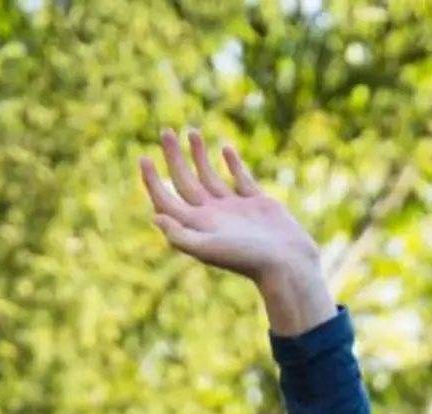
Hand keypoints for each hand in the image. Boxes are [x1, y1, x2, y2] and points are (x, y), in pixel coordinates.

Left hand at [139, 128, 334, 334]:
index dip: (152, 181)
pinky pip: (240, 179)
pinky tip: (225, 149)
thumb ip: (180, 235)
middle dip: (174, 157)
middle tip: (166, 131)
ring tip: (192, 132)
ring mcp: (235, 209)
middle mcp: (213, 216)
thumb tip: (154, 217)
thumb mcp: (209, 248)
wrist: (287, 264)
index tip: (144, 157)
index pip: (167, 201)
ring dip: (199, 155)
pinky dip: (233, 163)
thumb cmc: (247, 259)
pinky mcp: (257, 203)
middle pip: (185, 182)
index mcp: (198, 226)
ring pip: (210, 177)